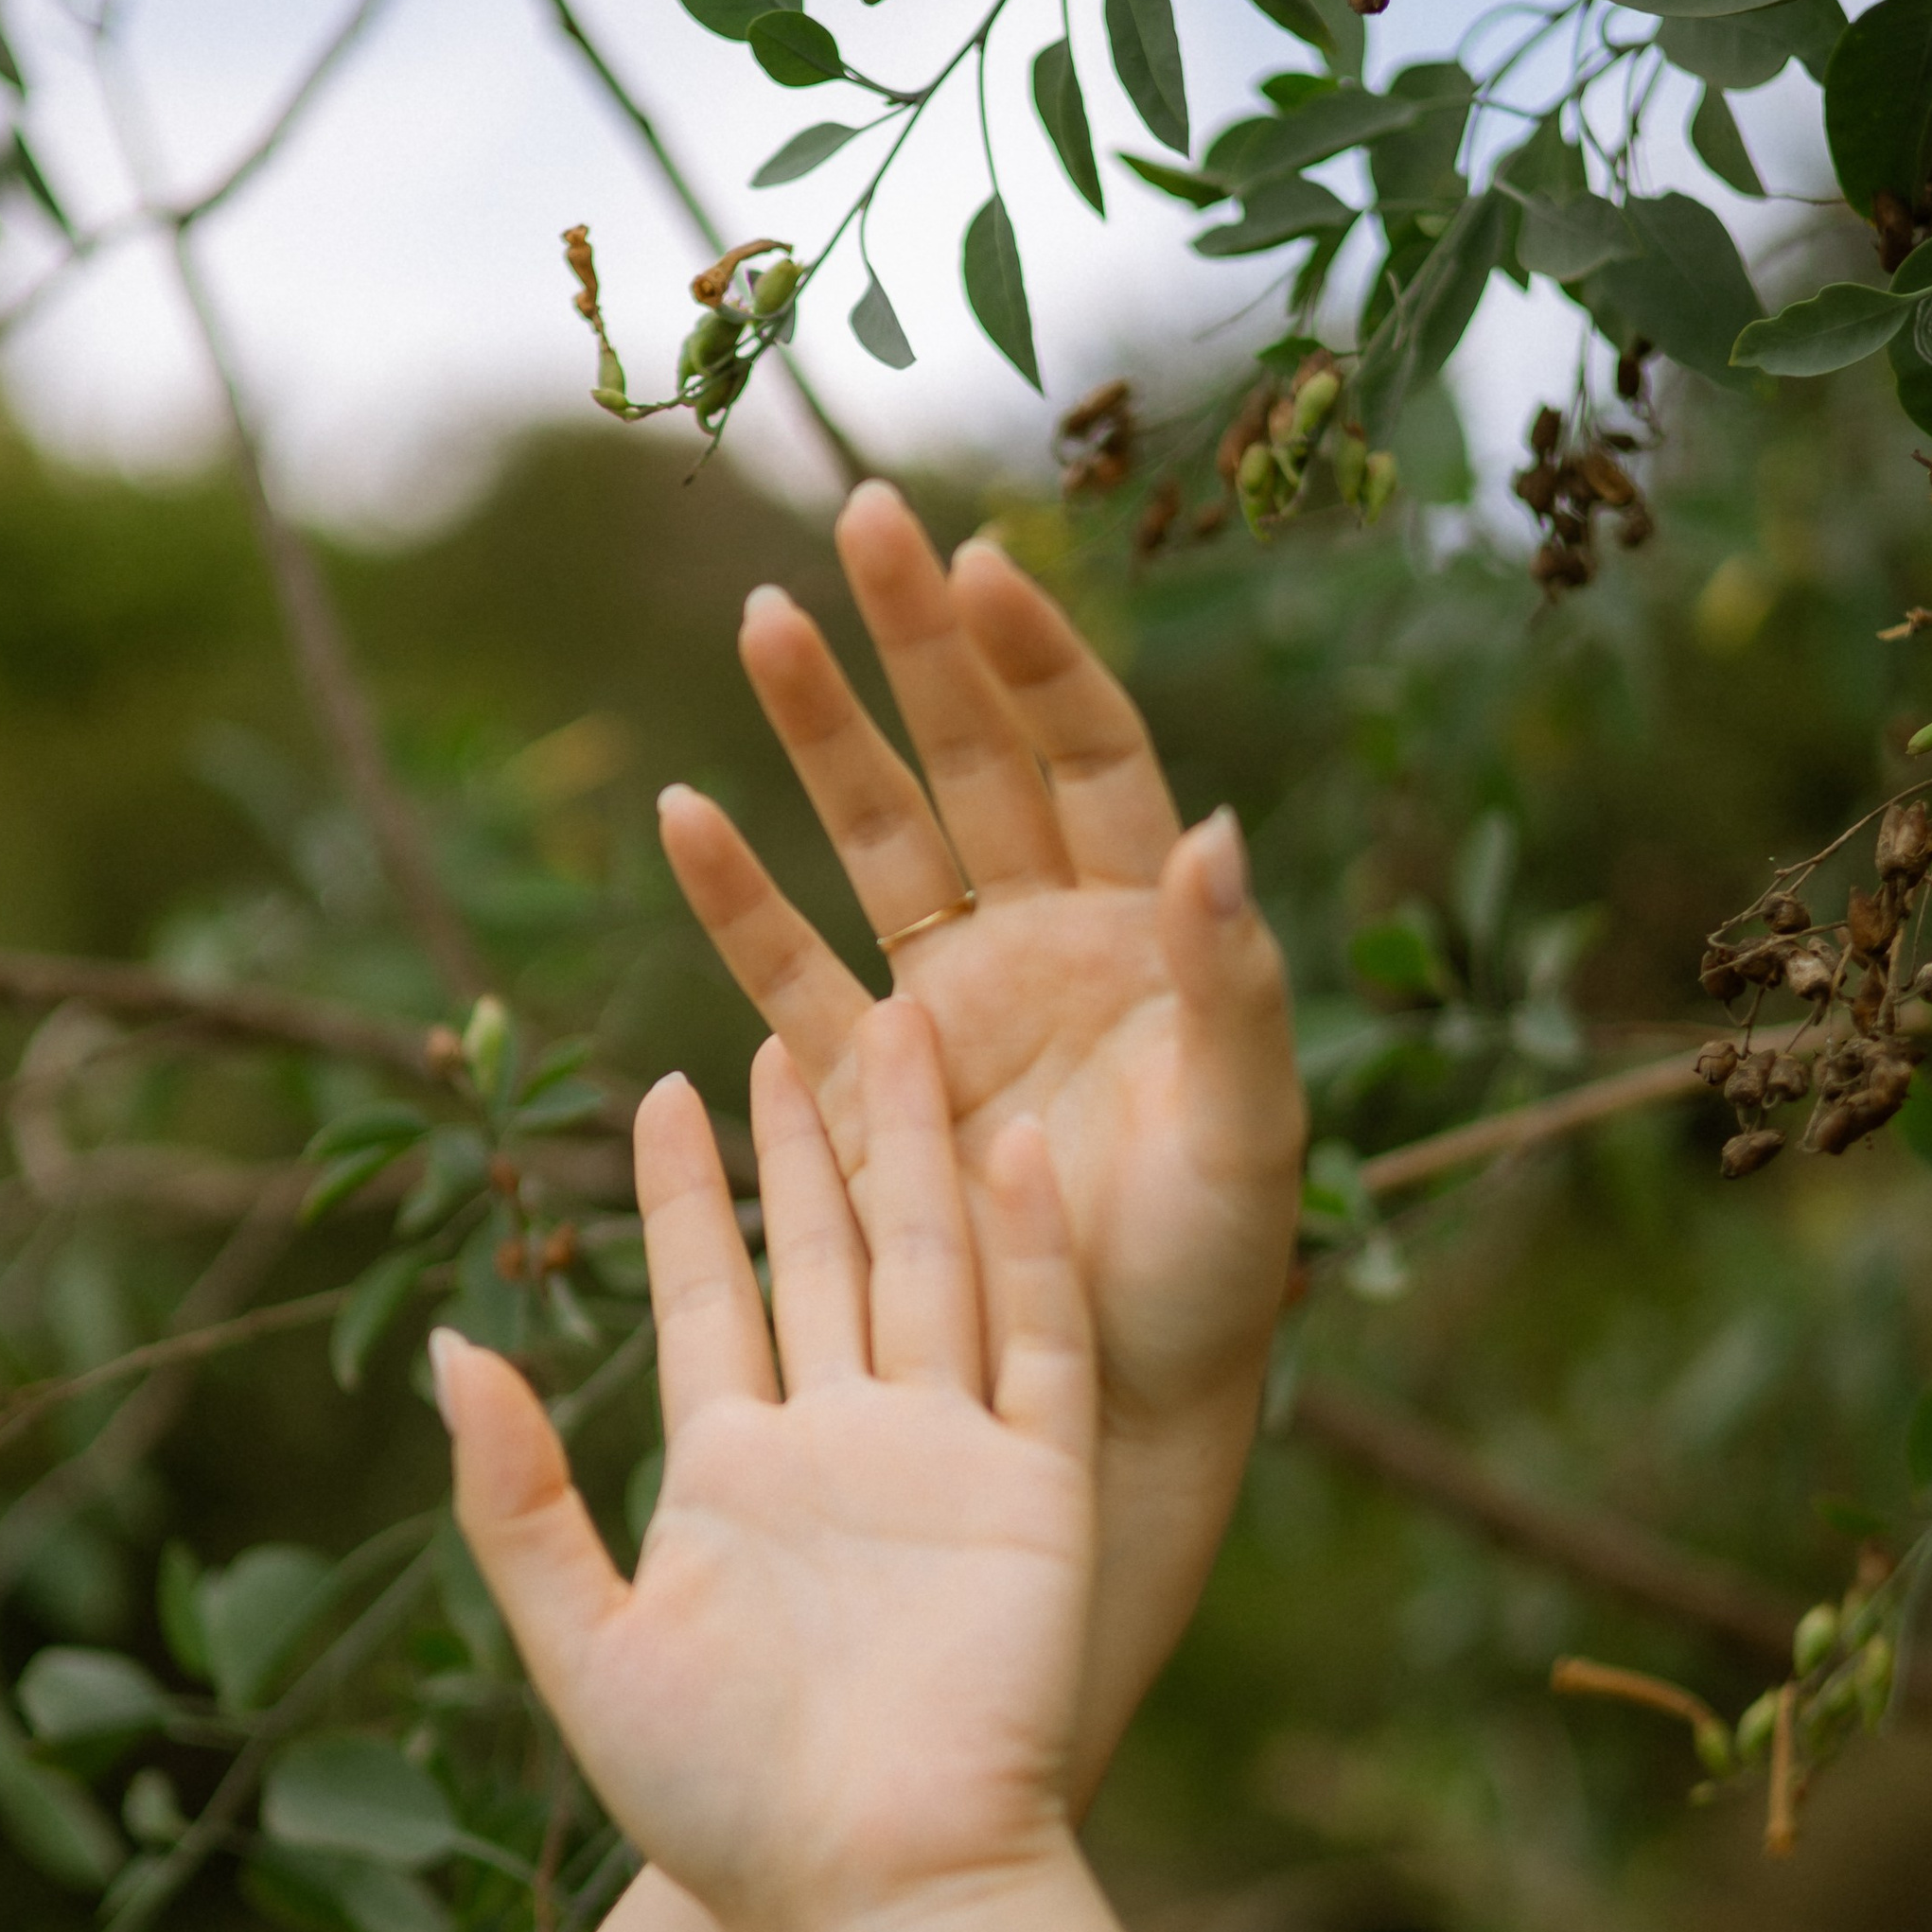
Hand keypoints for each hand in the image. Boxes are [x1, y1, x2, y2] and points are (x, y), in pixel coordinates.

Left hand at [439, 1003, 1095, 1931]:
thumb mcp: (583, 1643)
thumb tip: (452, 1344)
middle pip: (824, 1254)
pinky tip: (1016, 1146)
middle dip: (805, 1141)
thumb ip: (514, 1497)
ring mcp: (945, 1460)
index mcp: (732, 1476)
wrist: (879, 1892)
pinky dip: (1029, 1244)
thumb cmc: (723, 1801)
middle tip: (794, 1023)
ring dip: (915, 1151)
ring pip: (930, 1264)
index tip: (665, 1085)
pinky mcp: (1037, 1490)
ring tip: (902, 1030)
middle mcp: (841, 1446)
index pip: (707, 1295)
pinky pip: (1037, 1340)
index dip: (686, 1193)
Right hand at [658, 483, 1303, 1754]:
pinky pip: (792, 970)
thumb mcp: (1251, 1137)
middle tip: (860, 514)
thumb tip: (1219, 833)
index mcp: (1147, 930)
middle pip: (975, 756)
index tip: (982, 568)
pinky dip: (738, 898)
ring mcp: (949, 1001)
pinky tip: (681, 812)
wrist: (1116, 1416)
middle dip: (917, 641)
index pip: (1091, 754)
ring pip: (876, 835)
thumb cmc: (1214, 1286)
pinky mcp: (866, 1085)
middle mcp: (1044, 939)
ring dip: (819, 733)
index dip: (1039, 660)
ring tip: (759, 622)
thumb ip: (1240, 989)